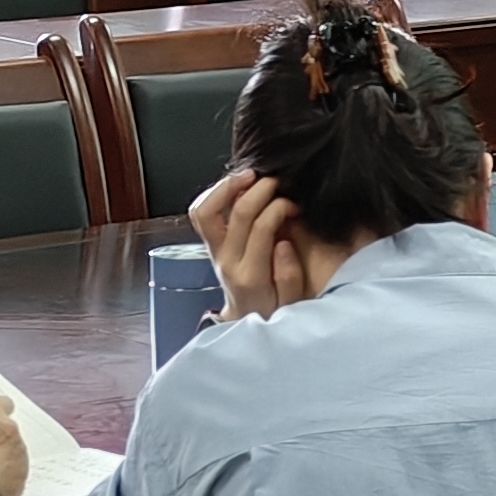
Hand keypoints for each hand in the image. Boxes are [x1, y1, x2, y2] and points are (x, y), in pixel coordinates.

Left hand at [188, 169, 310, 320]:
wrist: (245, 319)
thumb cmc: (271, 309)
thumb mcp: (290, 304)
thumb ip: (290, 277)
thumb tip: (283, 244)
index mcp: (250, 276)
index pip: (262, 228)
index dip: (280, 208)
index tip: (294, 205)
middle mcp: (227, 261)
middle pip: (238, 213)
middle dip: (260, 190)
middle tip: (277, 182)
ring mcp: (214, 251)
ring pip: (207, 210)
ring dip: (228, 186)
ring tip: (250, 176)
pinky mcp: (209, 244)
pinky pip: (201, 213)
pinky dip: (214, 194)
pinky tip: (235, 186)